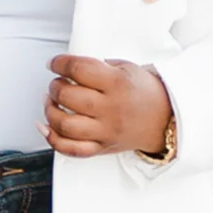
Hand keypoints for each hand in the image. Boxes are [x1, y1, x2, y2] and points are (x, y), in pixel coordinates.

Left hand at [38, 56, 171, 157]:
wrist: (167, 119)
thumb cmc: (146, 92)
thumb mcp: (126, 68)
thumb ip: (98, 66)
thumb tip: (69, 67)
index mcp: (117, 83)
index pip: (79, 69)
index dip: (59, 63)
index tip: (54, 63)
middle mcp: (110, 108)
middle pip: (68, 96)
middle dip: (54, 86)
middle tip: (56, 82)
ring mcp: (105, 130)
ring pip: (65, 124)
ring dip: (50, 110)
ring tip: (51, 101)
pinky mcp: (102, 147)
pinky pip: (71, 149)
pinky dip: (53, 139)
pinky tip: (46, 127)